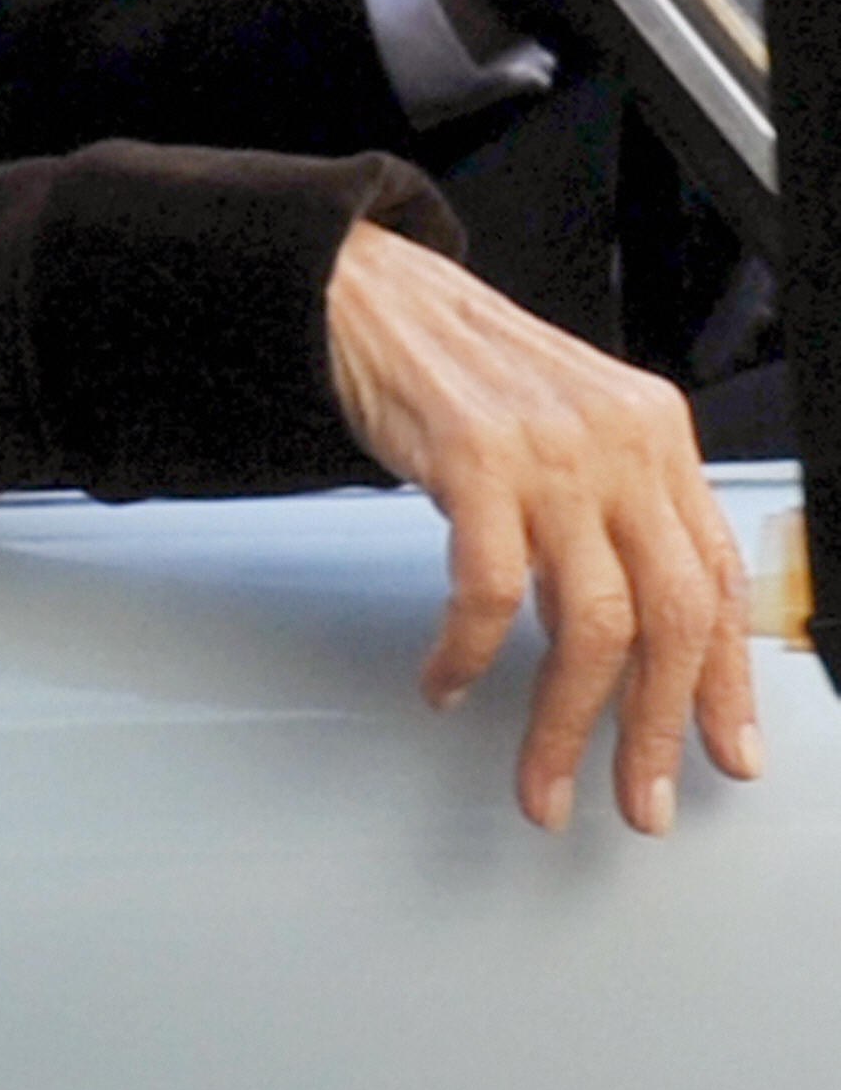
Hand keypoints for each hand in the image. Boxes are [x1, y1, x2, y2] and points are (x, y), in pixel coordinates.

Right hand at [323, 221, 759, 832]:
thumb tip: (626, 632)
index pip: (717, 578)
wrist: (364, 290)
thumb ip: (606, 512)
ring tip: (542, 778)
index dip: (724, 680)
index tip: (724, 750)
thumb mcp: (565, 426)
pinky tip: (447, 681)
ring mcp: (549, 452)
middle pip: (671, 616)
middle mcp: (620, 442)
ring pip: (590, 623)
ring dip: (565, 722)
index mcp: (656, 433)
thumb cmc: (455, 362)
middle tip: (639, 800)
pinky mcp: (473, 460)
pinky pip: (486, 592)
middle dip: (657, 729)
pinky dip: (467, 655)